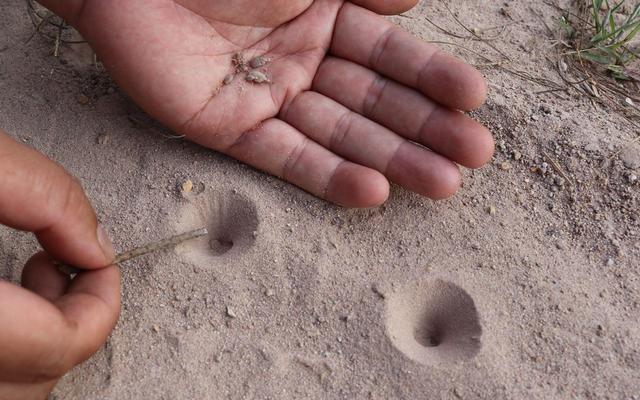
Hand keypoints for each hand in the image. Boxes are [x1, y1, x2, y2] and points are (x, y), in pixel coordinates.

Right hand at [0, 131, 119, 399]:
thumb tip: (94, 242)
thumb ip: (40, 194)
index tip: (99, 261)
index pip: (61, 344)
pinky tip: (6, 296)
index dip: (101, 299)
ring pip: (20, 385)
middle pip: (43, 375)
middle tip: (62, 266)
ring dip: (43, 335)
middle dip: (75, 318)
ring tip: (30, 277)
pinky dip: (15, 342)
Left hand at [43, 0, 492, 206]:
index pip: (388, 53)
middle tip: (472, 157)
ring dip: (389, 160)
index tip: (475, 100)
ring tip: (441, 185)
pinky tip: (373, 194)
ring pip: (337, 134)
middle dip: (423, 128)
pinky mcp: (227, 127)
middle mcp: (301, 59)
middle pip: (371, 101)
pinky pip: (283, 156)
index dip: (432, 76)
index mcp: (324, 14)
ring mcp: (266, 96)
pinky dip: (327, 176)